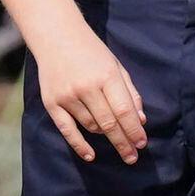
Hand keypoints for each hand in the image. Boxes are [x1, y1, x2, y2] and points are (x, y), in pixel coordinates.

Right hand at [25, 22, 146, 162]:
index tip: (142, 144)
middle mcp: (87, 88)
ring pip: (92, 126)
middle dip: (123, 142)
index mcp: (107, 77)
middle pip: (109, 124)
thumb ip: (130, 93)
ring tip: (116, 139)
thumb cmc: (92, 53)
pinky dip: (79, 144)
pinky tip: (90, 155)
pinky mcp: (51, 103)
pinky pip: (67, 130)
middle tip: (133, 157)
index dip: (134, 131)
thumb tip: (140, 121)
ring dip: (106, 136)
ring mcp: (67, 96)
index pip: (124, 111)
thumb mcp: (116, 67)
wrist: (56, 38)